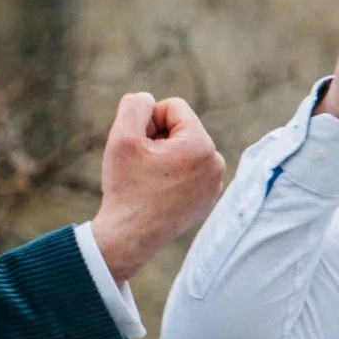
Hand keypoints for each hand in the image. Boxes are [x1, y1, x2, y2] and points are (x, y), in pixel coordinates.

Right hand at [91, 93, 225, 283]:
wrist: (128, 237)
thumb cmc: (126, 187)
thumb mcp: (123, 136)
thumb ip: (136, 104)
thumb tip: (149, 101)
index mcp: (201, 145)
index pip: (173, 108)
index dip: (148, 121)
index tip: (138, 146)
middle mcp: (216, 164)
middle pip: (181, 129)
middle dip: (157, 139)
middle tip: (141, 166)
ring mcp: (214, 185)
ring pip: (184, 150)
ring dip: (164, 156)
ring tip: (149, 180)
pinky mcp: (207, 200)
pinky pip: (189, 171)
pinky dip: (172, 175)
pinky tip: (157, 193)